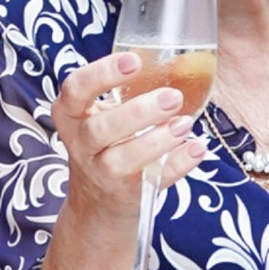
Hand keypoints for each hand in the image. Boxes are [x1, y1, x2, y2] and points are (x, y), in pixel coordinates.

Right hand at [50, 51, 205, 231]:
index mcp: (71, 116)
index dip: (102, 73)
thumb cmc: (104, 148)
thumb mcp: (101, 117)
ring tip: (185, 124)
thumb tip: (179, 63)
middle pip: (100, 128)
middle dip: (138, 112)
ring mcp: (101, 173)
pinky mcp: (126, 195)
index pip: (76, 89)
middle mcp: (80, 145)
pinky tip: (197, 148)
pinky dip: (177, 165)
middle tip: (173, 96)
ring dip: (156, 141)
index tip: (134, 61)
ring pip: (121, 159)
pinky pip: (152, 180)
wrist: (96, 208)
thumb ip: (126, 94)